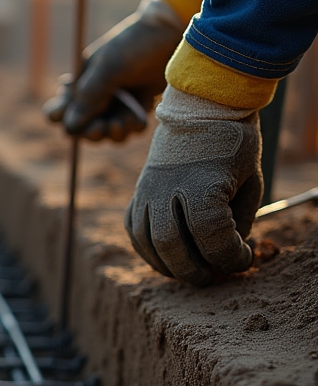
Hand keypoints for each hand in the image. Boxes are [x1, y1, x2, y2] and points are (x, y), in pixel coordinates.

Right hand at [44, 0, 184, 141]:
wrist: (174, 35)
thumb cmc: (136, 45)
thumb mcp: (109, 67)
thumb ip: (88, 97)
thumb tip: (69, 127)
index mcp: (81, 83)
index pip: (58, 110)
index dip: (61, 119)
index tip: (73, 118)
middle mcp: (96, 97)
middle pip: (82, 129)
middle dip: (91, 131)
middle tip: (101, 128)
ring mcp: (117, 104)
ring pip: (106, 133)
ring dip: (113, 133)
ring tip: (124, 123)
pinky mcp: (136, 109)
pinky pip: (128, 130)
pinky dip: (132, 128)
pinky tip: (140, 116)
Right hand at [125, 86, 261, 284]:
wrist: (202, 109)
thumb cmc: (233, 146)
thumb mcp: (250, 182)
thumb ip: (239, 222)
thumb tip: (227, 255)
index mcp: (203, 185)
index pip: (212, 238)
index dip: (230, 257)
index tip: (243, 258)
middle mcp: (169, 189)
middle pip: (172, 246)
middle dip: (193, 269)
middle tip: (210, 277)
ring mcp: (148, 191)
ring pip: (147, 242)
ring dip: (167, 265)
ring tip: (187, 272)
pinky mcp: (138, 193)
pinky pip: (134, 231)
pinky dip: (147, 250)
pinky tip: (165, 257)